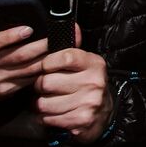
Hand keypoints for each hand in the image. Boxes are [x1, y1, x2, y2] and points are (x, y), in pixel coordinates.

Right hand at [0, 26, 49, 101]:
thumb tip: (26, 22)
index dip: (11, 35)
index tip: (28, 29)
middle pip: (18, 56)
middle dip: (40, 46)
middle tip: (56, 38)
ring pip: (28, 69)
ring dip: (47, 59)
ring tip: (60, 50)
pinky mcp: (5, 90)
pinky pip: (29, 80)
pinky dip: (43, 72)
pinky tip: (52, 65)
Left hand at [35, 26, 112, 142]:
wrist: (104, 114)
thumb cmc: (87, 85)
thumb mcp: (85, 65)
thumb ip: (72, 49)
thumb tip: (74, 26)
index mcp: (94, 64)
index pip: (64, 57)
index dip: (47, 63)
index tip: (46, 68)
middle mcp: (94, 82)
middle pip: (47, 82)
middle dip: (40, 87)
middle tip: (47, 88)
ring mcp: (89, 102)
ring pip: (44, 103)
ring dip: (42, 104)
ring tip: (50, 102)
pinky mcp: (81, 120)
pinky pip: (49, 118)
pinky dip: (47, 118)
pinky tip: (56, 114)